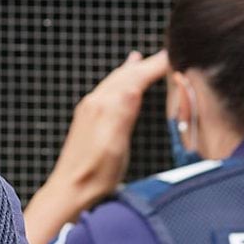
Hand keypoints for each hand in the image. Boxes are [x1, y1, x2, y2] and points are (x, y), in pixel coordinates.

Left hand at [24, 50, 170, 243]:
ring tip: (141, 59)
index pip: (136, 77)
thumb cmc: (94, 174)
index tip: (175, 55)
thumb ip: (123, 112)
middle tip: (165, 54)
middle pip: (125, 75)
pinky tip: (120, 83)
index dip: (156, 65)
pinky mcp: (87, 119)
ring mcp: (90, 110)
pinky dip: (120, 81)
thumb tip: (134, 82)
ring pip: (115, 81)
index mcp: (106, 106)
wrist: (69, 190)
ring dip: (131, 70)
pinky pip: (108, 91)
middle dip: (146, 64)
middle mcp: (96, 102)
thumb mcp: (115, 144)